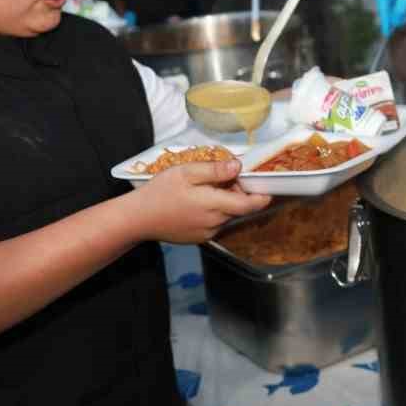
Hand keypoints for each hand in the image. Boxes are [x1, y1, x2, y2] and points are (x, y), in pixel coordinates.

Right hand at [129, 158, 270, 243]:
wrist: (137, 219)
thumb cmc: (160, 192)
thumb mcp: (186, 172)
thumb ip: (215, 170)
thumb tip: (238, 167)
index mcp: (214, 205)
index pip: (249, 204)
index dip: (262, 196)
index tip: (268, 187)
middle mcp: (214, 223)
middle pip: (238, 208)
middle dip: (237, 193)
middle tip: (222, 178)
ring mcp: (206, 233)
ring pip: (227, 216)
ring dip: (225, 203)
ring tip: (205, 189)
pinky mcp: (198, 238)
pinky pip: (215, 224)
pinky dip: (214, 212)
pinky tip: (197, 203)